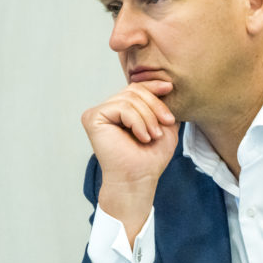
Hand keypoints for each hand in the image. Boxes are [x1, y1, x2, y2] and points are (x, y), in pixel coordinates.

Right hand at [81, 80, 178, 243]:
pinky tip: (142, 137)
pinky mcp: (92, 117)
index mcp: (121, 110)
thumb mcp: (164, 125)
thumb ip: (163, 106)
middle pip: (135, 90)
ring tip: (154, 135)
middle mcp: (107, 109)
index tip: (170, 87)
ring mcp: (98, 112)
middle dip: (156, 106)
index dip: (153, 86)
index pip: (137, 88)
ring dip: (149, 117)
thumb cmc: (151, 157)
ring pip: (130, 98)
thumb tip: (165, 84)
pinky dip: (138, 122)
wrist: (140, 178)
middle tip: (166, 124)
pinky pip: (122, 107)